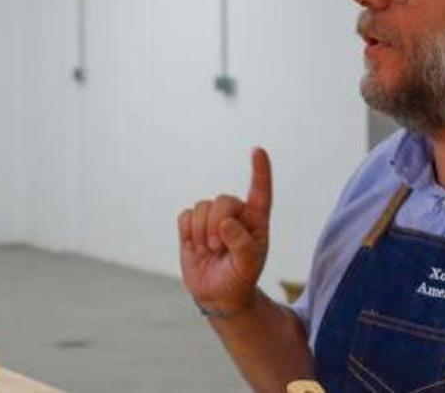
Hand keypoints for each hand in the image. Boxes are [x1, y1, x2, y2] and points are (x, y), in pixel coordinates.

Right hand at [178, 147, 273, 315]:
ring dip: (202, 232)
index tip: (258, 150)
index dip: (260, 170)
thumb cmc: (239, 278)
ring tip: (210, 250)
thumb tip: (226, 223)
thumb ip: (242, 245)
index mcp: (256, 220)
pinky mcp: (192, 225)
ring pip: (201, 206)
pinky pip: (185, 215)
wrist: (218, 294)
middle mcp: (235, 213)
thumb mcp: (248, 266)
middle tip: (218, 247)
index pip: (260, 191)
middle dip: (216, 224)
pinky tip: (196, 246)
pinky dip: (188, 232)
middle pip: (223, 200)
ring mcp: (212, 218)